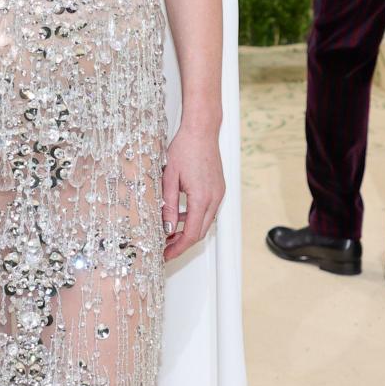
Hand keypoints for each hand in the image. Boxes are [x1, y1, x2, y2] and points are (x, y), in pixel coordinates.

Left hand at [160, 119, 224, 262]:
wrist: (202, 130)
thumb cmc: (185, 148)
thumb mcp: (169, 178)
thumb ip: (169, 206)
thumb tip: (167, 228)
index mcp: (202, 198)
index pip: (192, 234)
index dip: (178, 248)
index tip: (166, 255)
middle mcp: (214, 198)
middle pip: (200, 232)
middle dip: (182, 243)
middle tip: (165, 248)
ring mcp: (218, 194)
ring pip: (205, 222)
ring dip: (188, 231)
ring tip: (169, 234)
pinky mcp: (218, 189)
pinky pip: (207, 211)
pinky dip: (194, 218)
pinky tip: (180, 217)